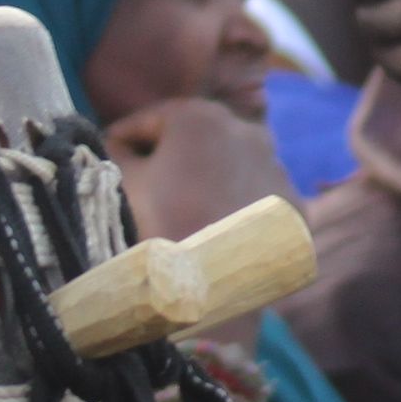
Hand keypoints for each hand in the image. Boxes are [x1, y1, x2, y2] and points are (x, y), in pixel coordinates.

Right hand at [105, 95, 297, 244]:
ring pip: (230, 164)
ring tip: (182, 206)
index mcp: (201, 117)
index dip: (122, 139)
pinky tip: (216, 223)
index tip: (107, 157)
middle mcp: (249, 130)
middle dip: (168, 155)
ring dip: (207, 176)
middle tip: (142, 183)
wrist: (208, 284)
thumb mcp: (123, 182)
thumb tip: (118, 144)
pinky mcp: (293, 202)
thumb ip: (114, 152)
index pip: (149, 120)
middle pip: (194, 138)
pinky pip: (257, 193)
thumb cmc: (157, 223)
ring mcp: (277, 166)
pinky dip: (237, 201)